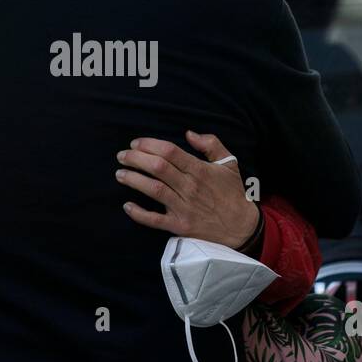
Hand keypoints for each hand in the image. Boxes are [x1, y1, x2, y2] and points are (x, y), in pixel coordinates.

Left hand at [116, 130, 258, 247]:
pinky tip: (127, 205)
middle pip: (157, 168)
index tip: (135, 143)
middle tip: (122, 155)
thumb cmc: (233, 193)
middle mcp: (190, 187)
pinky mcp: (180, 226)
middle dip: (135, 159)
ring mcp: (183, 208)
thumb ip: (211, 144)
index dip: (149, 145)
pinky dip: (139, 213)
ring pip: (153, 190)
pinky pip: (155, 220)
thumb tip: (189, 133)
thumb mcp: (229, 163)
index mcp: (200, 170)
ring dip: (133, 180)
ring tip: (119, 174)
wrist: (242, 227)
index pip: (169, 152)